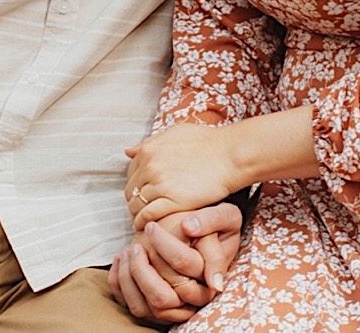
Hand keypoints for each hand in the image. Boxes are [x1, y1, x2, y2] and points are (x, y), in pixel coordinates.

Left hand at [108, 204, 243, 322]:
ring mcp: (178, 308)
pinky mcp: (162, 309)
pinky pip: (136, 308)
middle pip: (163, 296)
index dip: (164, 245)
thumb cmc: (218, 226)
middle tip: (135, 245)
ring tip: (127, 252)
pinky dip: (122, 288)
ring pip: (147, 307)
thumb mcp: (225, 215)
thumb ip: (211, 219)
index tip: (152, 227)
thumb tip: (188, 226)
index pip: (184, 265)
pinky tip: (121, 263)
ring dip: (130, 280)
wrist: (212, 238)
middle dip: (142, 270)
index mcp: (212, 276)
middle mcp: (196, 298)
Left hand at [125, 124, 242, 227]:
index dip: (137, 183)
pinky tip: (150, 226)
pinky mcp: (171, 201)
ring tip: (147, 218)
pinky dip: (143, 223)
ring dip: (139, 213)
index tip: (145, 191)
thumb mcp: (177, 133)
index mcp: (150, 149)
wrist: (231, 155)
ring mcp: (160, 184)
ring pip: (136, 205)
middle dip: (137, 199)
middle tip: (146, 206)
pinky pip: (147, 216)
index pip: (130, 173)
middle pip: (131, 190)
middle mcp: (150, 166)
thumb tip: (128, 151)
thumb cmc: (209, 143)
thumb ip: (150, 142)